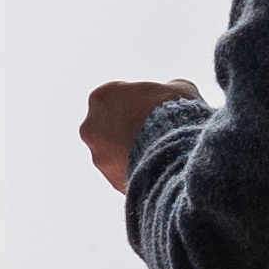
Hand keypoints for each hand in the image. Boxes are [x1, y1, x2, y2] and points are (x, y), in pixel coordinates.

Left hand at [80, 78, 200, 193]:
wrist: (176, 153)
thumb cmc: (174, 114)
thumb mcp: (177, 88)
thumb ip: (166, 88)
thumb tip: (172, 90)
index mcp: (101, 97)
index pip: (116, 97)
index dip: (137, 103)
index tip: (153, 108)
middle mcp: (91, 127)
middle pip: (109, 126)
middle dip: (128, 129)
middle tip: (154, 132)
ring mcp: (98, 157)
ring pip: (114, 153)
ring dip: (131, 153)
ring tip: (159, 153)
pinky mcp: (111, 180)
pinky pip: (124, 174)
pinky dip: (137, 172)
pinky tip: (158, 169)